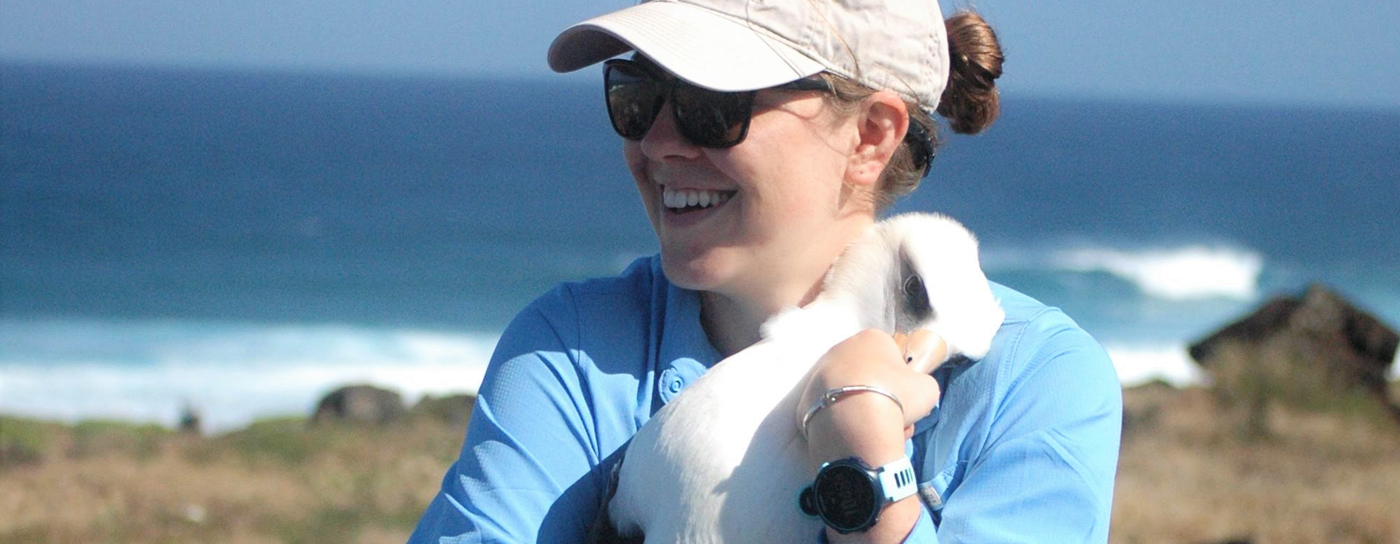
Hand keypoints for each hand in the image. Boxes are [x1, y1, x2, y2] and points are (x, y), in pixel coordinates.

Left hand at [797, 329, 948, 467]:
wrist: (856, 424)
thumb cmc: (897, 397)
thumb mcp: (927, 389)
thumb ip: (921, 384)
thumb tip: (913, 392)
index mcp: (870, 339)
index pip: (891, 355)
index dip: (901, 379)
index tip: (905, 398)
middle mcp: (840, 350)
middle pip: (868, 376)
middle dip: (882, 397)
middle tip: (893, 419)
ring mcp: (818, 374)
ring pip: (849, 396)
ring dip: (864, 413)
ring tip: (875, 433)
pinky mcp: (805, 401)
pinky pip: (831, 413)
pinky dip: (842, 425)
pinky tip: (853, 438)